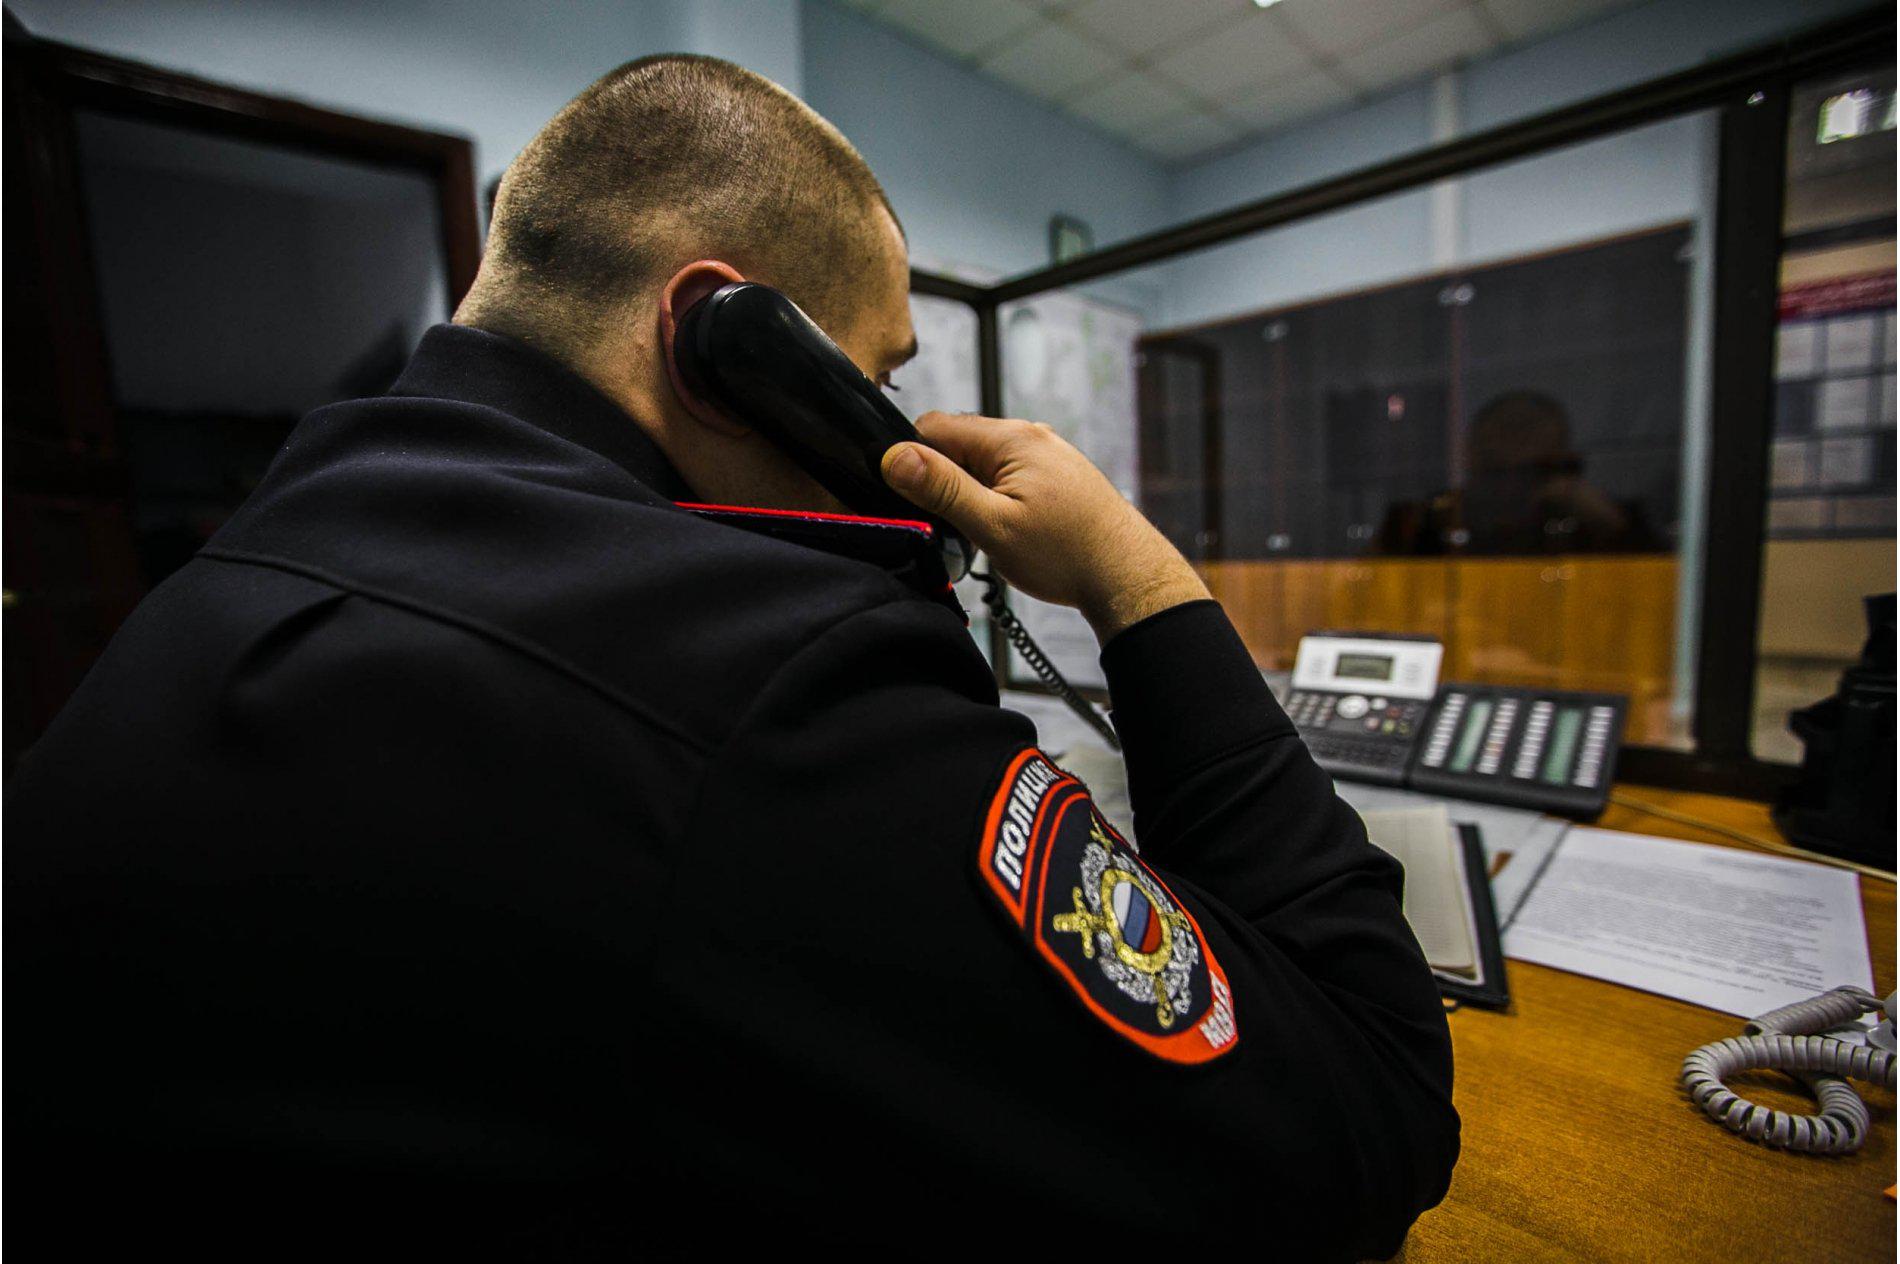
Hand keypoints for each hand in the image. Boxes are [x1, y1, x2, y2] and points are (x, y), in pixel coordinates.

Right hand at [880, 411, 1208, 641]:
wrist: (1128, 576)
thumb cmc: (1067, 554)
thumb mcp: (994, 525)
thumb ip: (943, 489)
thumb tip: (895, 456)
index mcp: (1010, 438)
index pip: (934, 427)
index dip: (913, 461)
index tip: (913, 500)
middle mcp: (1029, 436)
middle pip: (958, 445)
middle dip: (943, 482)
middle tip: (952, 526)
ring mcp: (1045, 455)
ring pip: (982, 465)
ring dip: (970, 496)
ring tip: (985, 534)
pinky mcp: (1055, 477)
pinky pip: (1007, 478)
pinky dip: (995, 502)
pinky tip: (1008, 533)